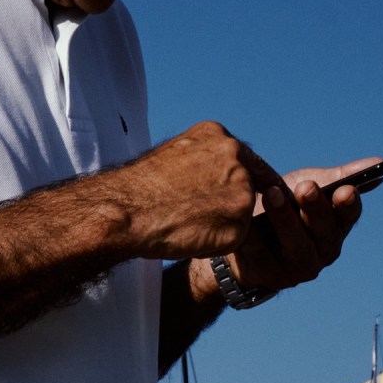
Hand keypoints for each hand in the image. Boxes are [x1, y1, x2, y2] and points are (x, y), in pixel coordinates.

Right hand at [120, 121, 265, 260]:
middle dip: (231, 204)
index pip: (248, 160)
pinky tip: (187, 237)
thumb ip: (202, 161)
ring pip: (240, 216)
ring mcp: (240, 192)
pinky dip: (214, 244)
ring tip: (184, 224)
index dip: (249, 180)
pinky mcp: (239, 224)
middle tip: (200, 216)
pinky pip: (233, 241)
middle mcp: (235, 159)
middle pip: (248, 187)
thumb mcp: (173, 156)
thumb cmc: (138, 187)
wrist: (125, 211)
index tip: (256, 193)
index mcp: (218, 138)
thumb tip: (213, 175)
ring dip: (219, 225)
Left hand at [222, 156, 378, 290]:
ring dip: (285, 219)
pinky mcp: (269, 274)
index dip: (348, 204)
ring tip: (272, 194)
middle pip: (324, 231)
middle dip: (316, 209)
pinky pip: (261, 251)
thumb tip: (379, 162)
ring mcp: (297, 266)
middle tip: (306, 187)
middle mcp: (323, 250)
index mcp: (336, 226)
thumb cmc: (281, 207)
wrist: (240, 234)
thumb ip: (339, 176)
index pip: (349, 215)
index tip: (345, 189)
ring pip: (295, 244)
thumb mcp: (308, 188)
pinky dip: (253, 233)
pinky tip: (245, 217)